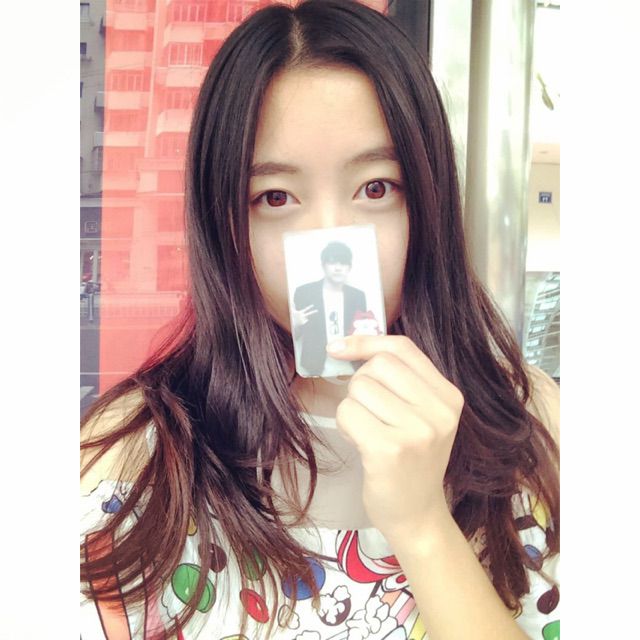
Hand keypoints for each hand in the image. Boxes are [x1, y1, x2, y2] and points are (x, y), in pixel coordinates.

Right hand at [292, 304, 318, 328]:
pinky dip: (302, 320)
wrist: (291, 323)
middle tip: (317, 310)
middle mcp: (302, 316)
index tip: (313, 305)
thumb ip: (293, 306)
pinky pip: (304, 320)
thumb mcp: (292, 311)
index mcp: (300, 312)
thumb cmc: (291, 316)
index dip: (309, 307)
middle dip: (313, 312)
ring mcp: (303, 319)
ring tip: (298, 318)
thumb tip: (292, 302)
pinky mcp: (303, 322)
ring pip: (305, 317)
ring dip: (302, 317)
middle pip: (309, 313)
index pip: (306, 309)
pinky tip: (299, 321)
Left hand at [326, 335, 463, 542]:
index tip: (338, 346)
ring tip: (368, 431)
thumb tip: (348, 344)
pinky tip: (361, 443)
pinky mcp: (389, 449)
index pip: (402, 348)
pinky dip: (345, 425)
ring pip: (358, 388)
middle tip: (369, 411)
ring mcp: (416, 431)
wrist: (417, 516)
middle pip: (377, 365)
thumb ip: (400, 381)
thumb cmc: (412, 461)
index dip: (366, 341)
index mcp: (449, 396)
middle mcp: (439, 411)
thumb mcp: (422, 417)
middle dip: (360, 384)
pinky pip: (347, 413)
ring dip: (352, 408)